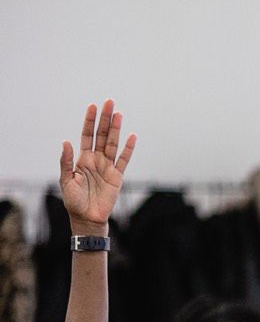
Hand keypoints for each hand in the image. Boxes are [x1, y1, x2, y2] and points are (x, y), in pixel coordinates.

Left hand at [61, 99, 136, 234]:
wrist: (87, 218)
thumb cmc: (74, 201)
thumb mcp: (66, 180)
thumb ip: (66, 161)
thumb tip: (66, 142)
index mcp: (83, 159)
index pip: (87, 135)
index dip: (89, 121)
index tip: (92, 107)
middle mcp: (96, 160)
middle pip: (102, 135)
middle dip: (105, 119)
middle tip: (109, 102)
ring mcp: (108, 167)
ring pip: (113, 144)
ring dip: (116, 129)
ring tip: (118, 114)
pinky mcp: (117, 177)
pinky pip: (124, 160)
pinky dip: (128, 149)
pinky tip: (132, 136)